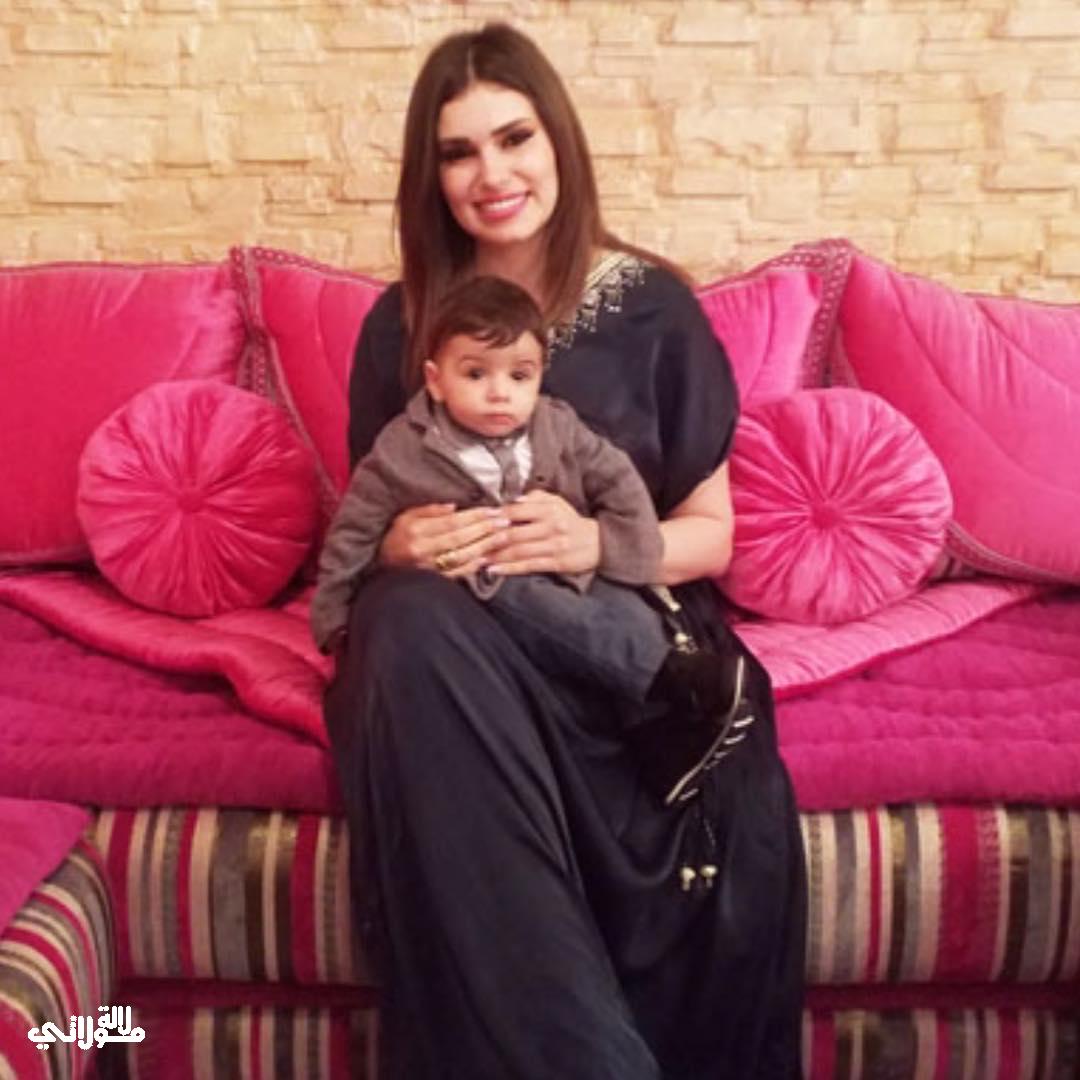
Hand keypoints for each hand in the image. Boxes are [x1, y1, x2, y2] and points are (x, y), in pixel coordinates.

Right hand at [378, 503, 510, 576]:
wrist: (379, 565)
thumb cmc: (394, 536)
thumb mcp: (405, 516)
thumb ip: (429, 510)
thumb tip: (454, 507)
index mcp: (416, 530)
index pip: (451, 522)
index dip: (474, 516)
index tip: (492, 510)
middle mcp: (422, 549)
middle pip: (459, 538)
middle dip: (484, 528)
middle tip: (504, 521)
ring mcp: (427, 567)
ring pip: (461, 556)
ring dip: (484, 546)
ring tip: (502, 537)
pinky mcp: (432, 580)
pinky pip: (456, 574)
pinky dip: (472, 566)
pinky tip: (486, 558)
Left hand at [485, 490, 599, 576]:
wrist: (596, 542)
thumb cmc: (570, 521)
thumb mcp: (557, 503)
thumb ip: (535, 498)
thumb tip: (512, 499)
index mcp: (549, 510)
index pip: (517, 511)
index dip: (496, 515)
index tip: (480, 519)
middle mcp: (551, 527)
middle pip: (514, 533)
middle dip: (491, 539)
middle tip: (472, 542)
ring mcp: (553, 546)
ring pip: (519, 551)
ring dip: (495, 556)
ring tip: (476, 558)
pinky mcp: (556, 563)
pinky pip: (528, 566)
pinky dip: (509, 569)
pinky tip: (493, 570)